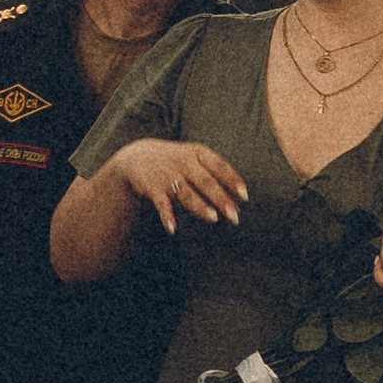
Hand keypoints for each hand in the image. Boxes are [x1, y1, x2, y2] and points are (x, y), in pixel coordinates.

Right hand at [107, 137, 247, 233]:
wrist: (138, 157)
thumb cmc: (176, 161)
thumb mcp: (195, 157)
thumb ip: (215, 174)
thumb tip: (239, 201)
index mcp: (197, 153)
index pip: (219, 166)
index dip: (232, 180)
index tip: (244, 195)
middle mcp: (183, 162)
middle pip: (205, 182)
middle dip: (221, 199)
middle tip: (234, 216)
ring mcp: (168, 175)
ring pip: (186, 193)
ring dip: (199, 206)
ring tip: (213, 218)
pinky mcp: (153, 188)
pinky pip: (161, 204)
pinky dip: (166, 216)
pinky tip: (173, 229)